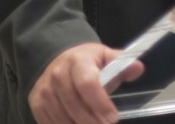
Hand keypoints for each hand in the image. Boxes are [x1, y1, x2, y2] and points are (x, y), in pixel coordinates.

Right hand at [28, 42, 144, 123]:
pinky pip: (50, 123)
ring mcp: (44, 91)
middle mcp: (57, 75)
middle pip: (74, 105)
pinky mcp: (37, 104)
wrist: (57, 61)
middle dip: (92, 121)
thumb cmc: (86, 62)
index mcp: (77, 61)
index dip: (100, 103)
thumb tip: (138, 68)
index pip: (87, 83)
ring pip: (61, 117)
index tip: (113, 118)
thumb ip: (122, 64)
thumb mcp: (105, 57)